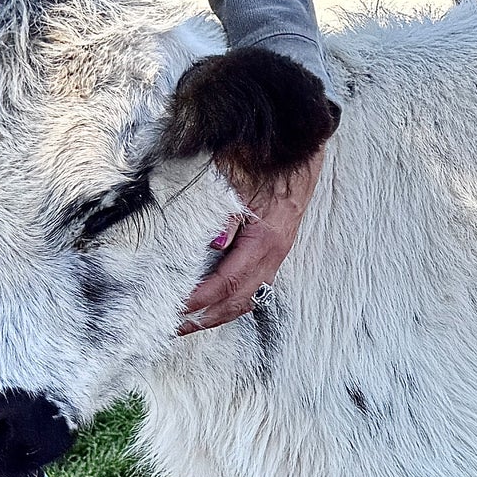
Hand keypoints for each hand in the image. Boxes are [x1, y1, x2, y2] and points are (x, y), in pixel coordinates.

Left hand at [180, 146, 324, 332]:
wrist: (302, 149)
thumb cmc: (268, 161)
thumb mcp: (238, 181)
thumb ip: (223, 214)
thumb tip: (210, 246)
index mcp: (265, 241)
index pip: (227, 283)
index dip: (200, 299)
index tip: (175, 307)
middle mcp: (274, 253)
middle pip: (239, 300)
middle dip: (206, 317)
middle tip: (175, 326)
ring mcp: (277, 254)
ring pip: (249, 298)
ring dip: (219, 313)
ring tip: (192, 321)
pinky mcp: (275, 249)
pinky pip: (255, 285)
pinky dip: (233, 300)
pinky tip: (216, 302)